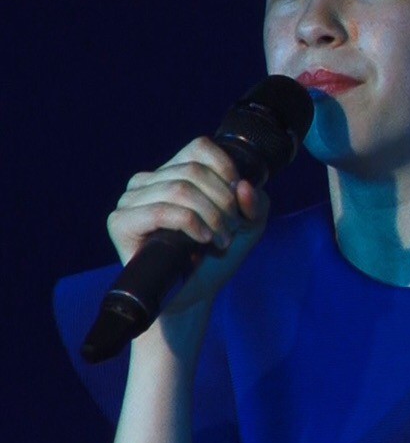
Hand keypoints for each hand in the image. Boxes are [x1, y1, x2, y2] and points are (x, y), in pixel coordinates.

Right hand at [107, 136, 268, 311]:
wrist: (194, 295)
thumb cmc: (217, 256)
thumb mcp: (250, 225)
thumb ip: (256, 202)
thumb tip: (244, 186)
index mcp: (174, 171)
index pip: (200, 147)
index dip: (226, 170)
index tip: (238, 201)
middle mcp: (149, 180)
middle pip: (194, 171)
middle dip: (223, 203)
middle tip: (230, 231)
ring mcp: (131, 199)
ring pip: (179, 189)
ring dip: (211, 217)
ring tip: (219, 241)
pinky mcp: (120, 222)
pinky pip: (160, 210)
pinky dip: (190, 224)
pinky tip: (202, 240)